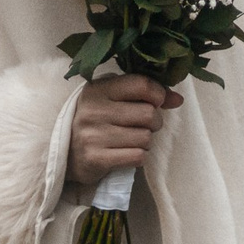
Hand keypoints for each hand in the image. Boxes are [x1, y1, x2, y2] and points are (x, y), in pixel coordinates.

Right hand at [68, 73, 181, 187]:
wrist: (66, 152)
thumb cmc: (97, 120)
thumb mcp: (114, 98)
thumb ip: (146, 94)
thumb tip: (178, 99)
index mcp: (98, 89)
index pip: (141, 84)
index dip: (158, 94)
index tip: (157, 101)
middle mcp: (94, 110)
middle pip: (149, 114)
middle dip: (154, 122)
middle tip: (144, 125)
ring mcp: (93, 135)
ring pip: (145, 137)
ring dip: (146, 141)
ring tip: (132, 140)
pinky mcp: (95, 159)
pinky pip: (137, 156)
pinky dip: (139, 156)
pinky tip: (127, 153)